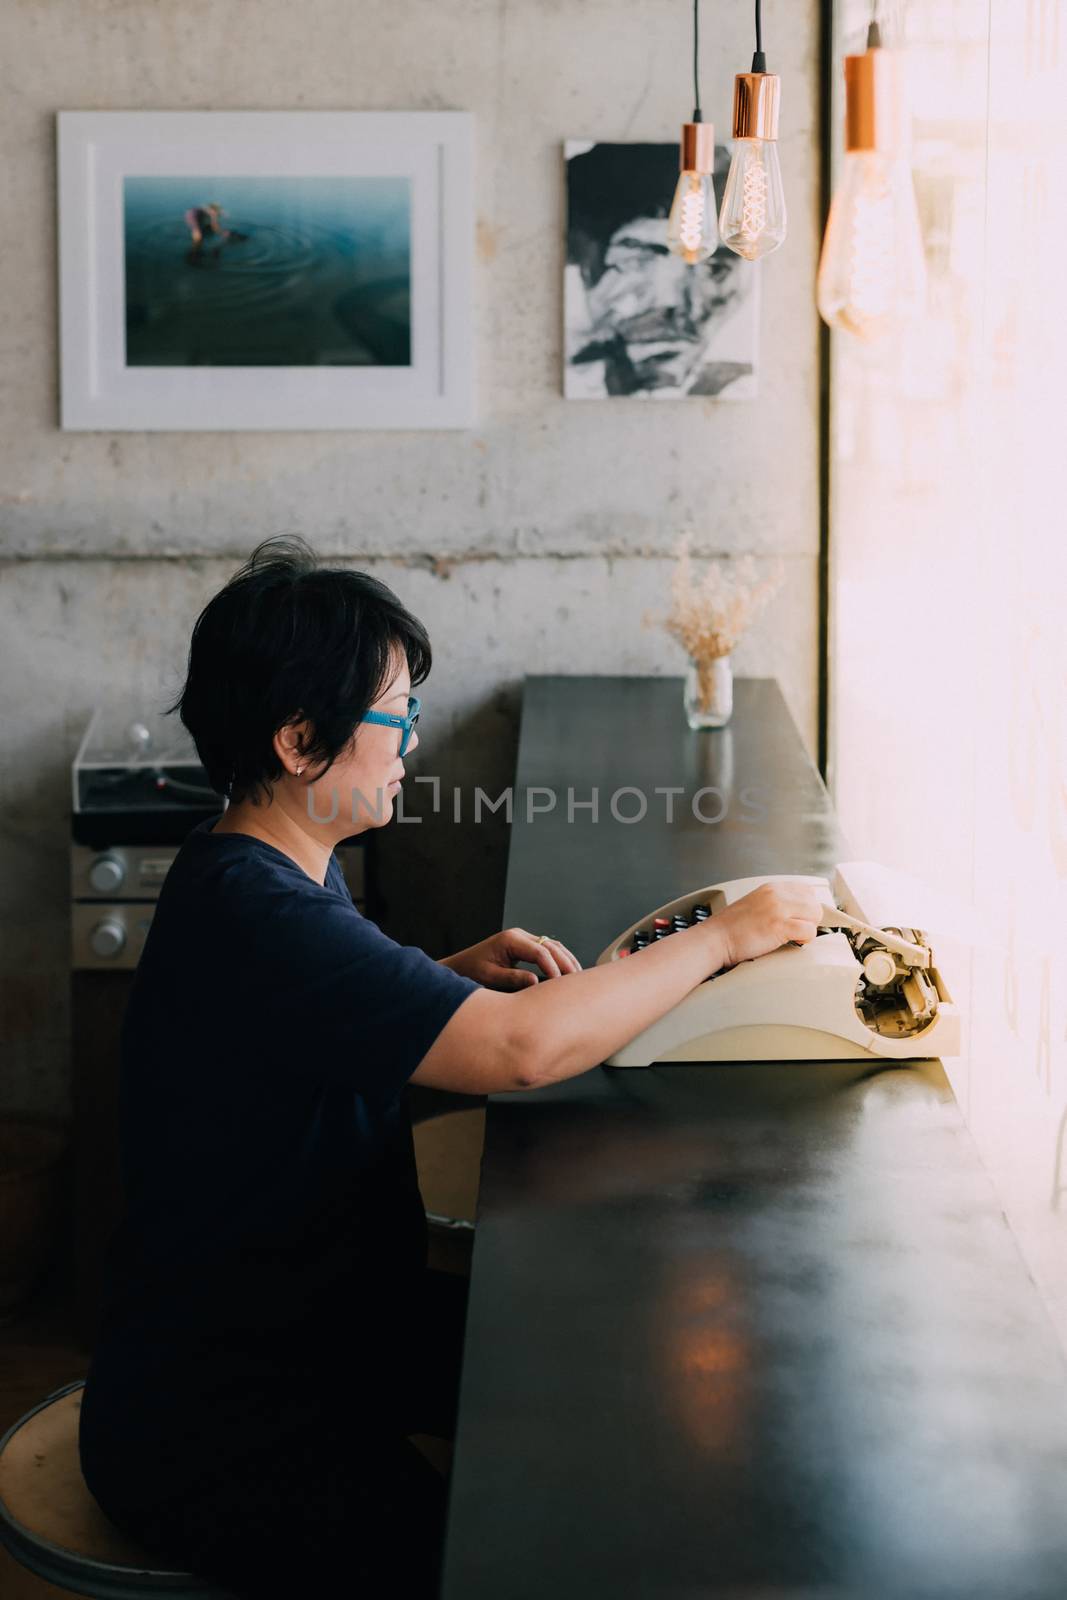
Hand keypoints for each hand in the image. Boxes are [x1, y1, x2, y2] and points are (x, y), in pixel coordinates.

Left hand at [442, 928, 582, 989]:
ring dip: (566, 959)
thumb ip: (512, 978)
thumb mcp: (490, 977)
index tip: (559, 983)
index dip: (552, 966)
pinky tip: (568, 972)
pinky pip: (547, 950)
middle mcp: (518, 936)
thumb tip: (535, 981)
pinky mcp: (525, 947)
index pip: (539, 951)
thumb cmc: (471, 972)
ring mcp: (523, 939)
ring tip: (578, 977)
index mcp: (510, 940)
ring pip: (552, 946)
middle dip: (565, 962)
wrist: (460, 967)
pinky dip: (560, 959)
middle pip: (550, 945)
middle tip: (577, 980)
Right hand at [715, 882, 823, 968]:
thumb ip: (775, 903)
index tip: (800, 918)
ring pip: (815, 915)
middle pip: (814, 902)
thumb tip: (796, 912)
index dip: (807, 907)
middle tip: (798, 930)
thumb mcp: (756, 904)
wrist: (716, 939)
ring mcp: (778, 908)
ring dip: (809, 928)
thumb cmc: (732, 928)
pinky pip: (809, 930)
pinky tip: (794, 942)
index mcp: (771, 888)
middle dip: (810, 919)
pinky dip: (805, 939)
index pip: (806, 890)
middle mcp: (776, 894)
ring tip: (795, 936)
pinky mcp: (779, 925)